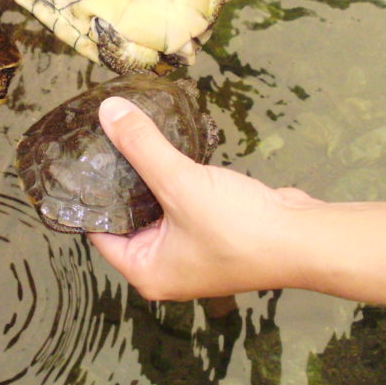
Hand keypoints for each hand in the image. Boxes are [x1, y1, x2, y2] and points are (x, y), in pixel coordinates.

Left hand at [87, 97, 319, 299]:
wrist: (306, 239)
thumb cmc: (240, 227)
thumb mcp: (180, 183)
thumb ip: (142, 147)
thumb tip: (109, 112)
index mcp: (145, 272)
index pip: (99, 234)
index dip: (89, 199)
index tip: (79, 164)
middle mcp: (164, 269)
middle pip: (127, 220)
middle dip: (119, 184)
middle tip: (101, 146)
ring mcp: (191, 254)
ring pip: (156, 210)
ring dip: (149, 180)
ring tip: (129, 142)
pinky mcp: (214, 235)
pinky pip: (182, 206)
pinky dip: (175, 183)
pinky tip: (168, 152)